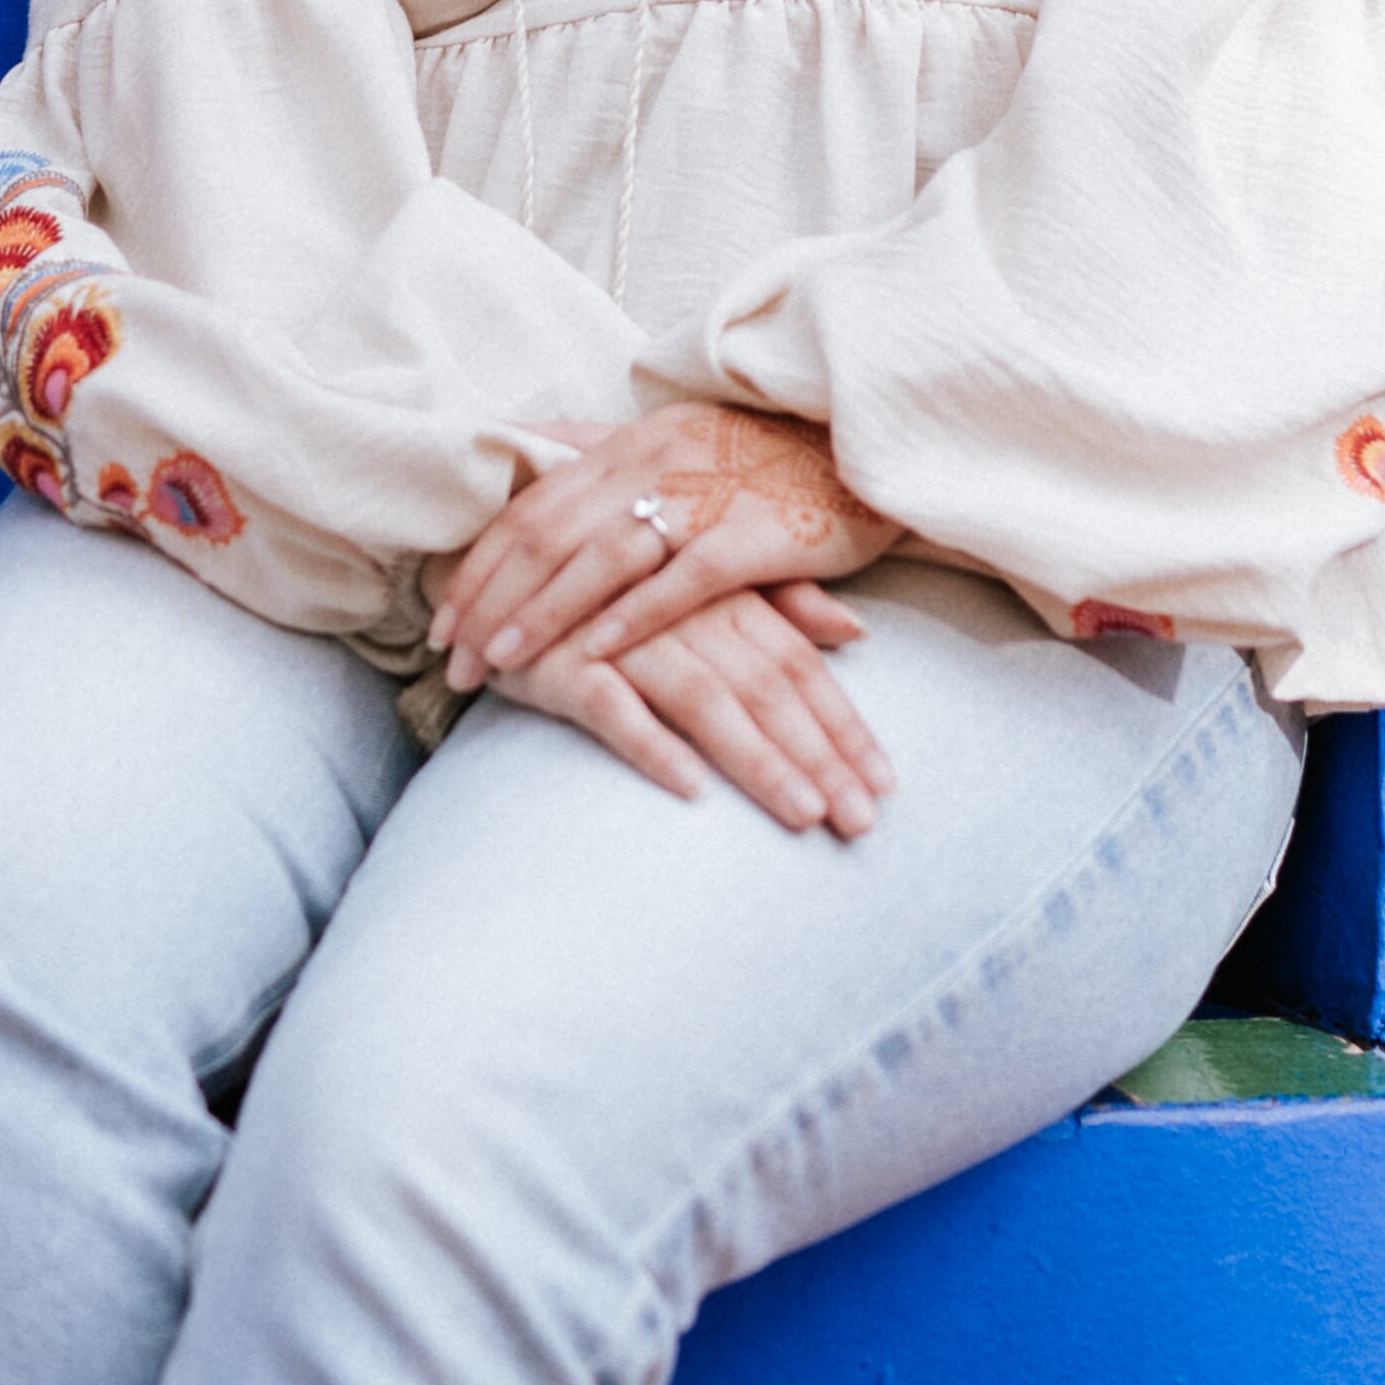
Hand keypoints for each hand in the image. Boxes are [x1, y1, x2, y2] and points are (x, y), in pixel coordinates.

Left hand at [433, 402, 896, 697]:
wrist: (865, 442)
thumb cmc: (767, 455)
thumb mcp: (675, 436)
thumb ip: (599, 444)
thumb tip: (522, 439)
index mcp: (628, 442)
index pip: (530, 504)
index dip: (478, 563)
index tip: (439, 618)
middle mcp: (652, 461)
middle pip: (547, 532)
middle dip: (489, 599)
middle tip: (448, 659)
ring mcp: (702, 495)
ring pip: (598, 556)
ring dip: (541, 613)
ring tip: (498, 663)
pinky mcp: (752, 532)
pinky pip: (680, 578)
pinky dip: (631, 616)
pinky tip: (592, 653)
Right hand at [501, 582, 892, 835]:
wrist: (499, 562)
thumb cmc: (617, 584)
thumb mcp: (703, 583)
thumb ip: (781, 604)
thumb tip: (859, 629)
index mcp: (724, 594)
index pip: (800, 667)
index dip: (843, 726)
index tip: (884, 787)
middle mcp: (685, 613)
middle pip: (767, 689)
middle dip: (819, 758)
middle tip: (859, 823)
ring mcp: (624, 636)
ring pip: (706, 700)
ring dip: (759, 760)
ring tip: (803, 814)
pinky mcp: (563, 661)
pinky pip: (613, 706)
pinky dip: (654, 745)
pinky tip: (693, 789)